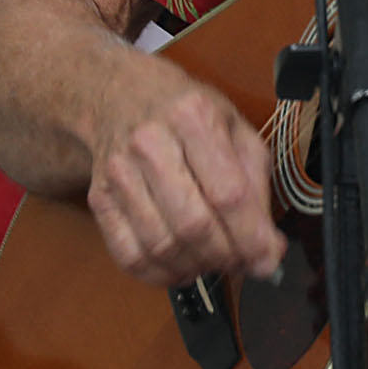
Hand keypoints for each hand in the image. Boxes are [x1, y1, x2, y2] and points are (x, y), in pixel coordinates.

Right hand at [82, 52, 288, 286]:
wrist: (120, 94)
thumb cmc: (185, 114)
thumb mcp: (234, 129)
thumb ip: (256, 187)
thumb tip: (268, 250)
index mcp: (193, 117)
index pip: (228, 193)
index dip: (251, 237)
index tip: (267, 258)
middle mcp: (150, 142)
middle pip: (193, 225)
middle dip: (225, 256)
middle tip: (242, 261)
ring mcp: (119, 172)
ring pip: (161, 246)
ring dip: (196, 267)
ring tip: (213, 259)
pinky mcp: (99, 198)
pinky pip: (129, 256)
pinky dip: (161, 275)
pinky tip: (181, 264)